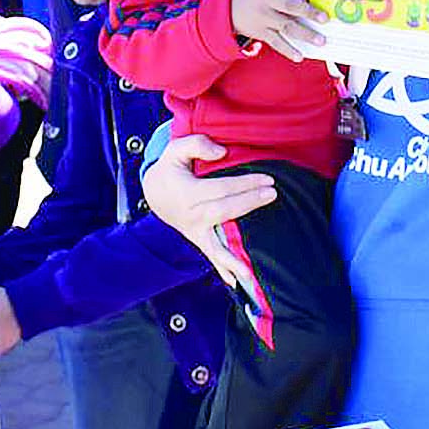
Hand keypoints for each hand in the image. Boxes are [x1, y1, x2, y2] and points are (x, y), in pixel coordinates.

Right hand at [141, 134, 277, 294]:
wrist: (155, 192)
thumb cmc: (172, 169)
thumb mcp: (176, 149)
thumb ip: (196, 144)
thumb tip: (221, 153)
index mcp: (187, 194)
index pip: (221, 188)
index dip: (245, 183)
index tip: (268, 179)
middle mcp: (191, 217)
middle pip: (224, 211)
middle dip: (249, 203)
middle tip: (273, 194)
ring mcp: (194, 233)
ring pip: (215, 246)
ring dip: (234, 258)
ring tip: (251, 272)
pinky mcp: (199, 241)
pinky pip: (212, 258)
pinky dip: (224, 271)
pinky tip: (238, 284)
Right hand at [230, 0, 327, 61]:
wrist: (231, 7)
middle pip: (289, 5)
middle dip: (308, 12)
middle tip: (325, 18)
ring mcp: (263, 17)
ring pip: (286, 26)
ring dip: (304, 34)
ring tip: (321, 40)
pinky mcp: (261, 32)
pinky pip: (276, 42)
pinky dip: (288, 50)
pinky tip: (299, 56)